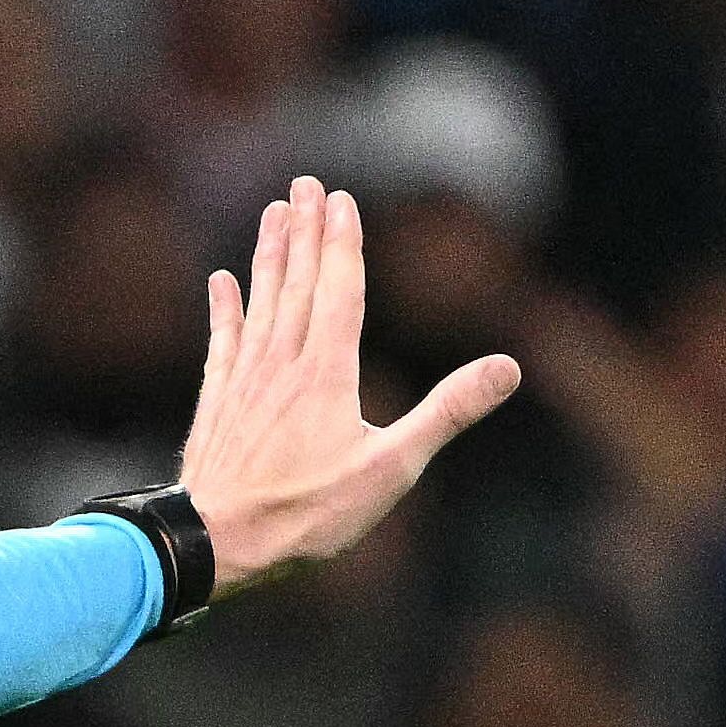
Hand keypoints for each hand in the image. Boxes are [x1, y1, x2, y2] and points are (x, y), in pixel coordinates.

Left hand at [178, 176, 520, 593]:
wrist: (216, 543)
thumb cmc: (308, 513)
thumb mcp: (393, 468)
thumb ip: (448, 411)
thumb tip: (509, 367)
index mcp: (328, 371)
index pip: (340, 290)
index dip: (342, 242)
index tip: (340, 198)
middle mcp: (283, 364)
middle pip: (297, 283)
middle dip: (303, 231)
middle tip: (304, 183)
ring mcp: (245, 382)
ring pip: (260, 303)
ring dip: (268, 257)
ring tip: (273, 213)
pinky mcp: (217, 405)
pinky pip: (223, 343)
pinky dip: (225, 310)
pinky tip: (222, 282)